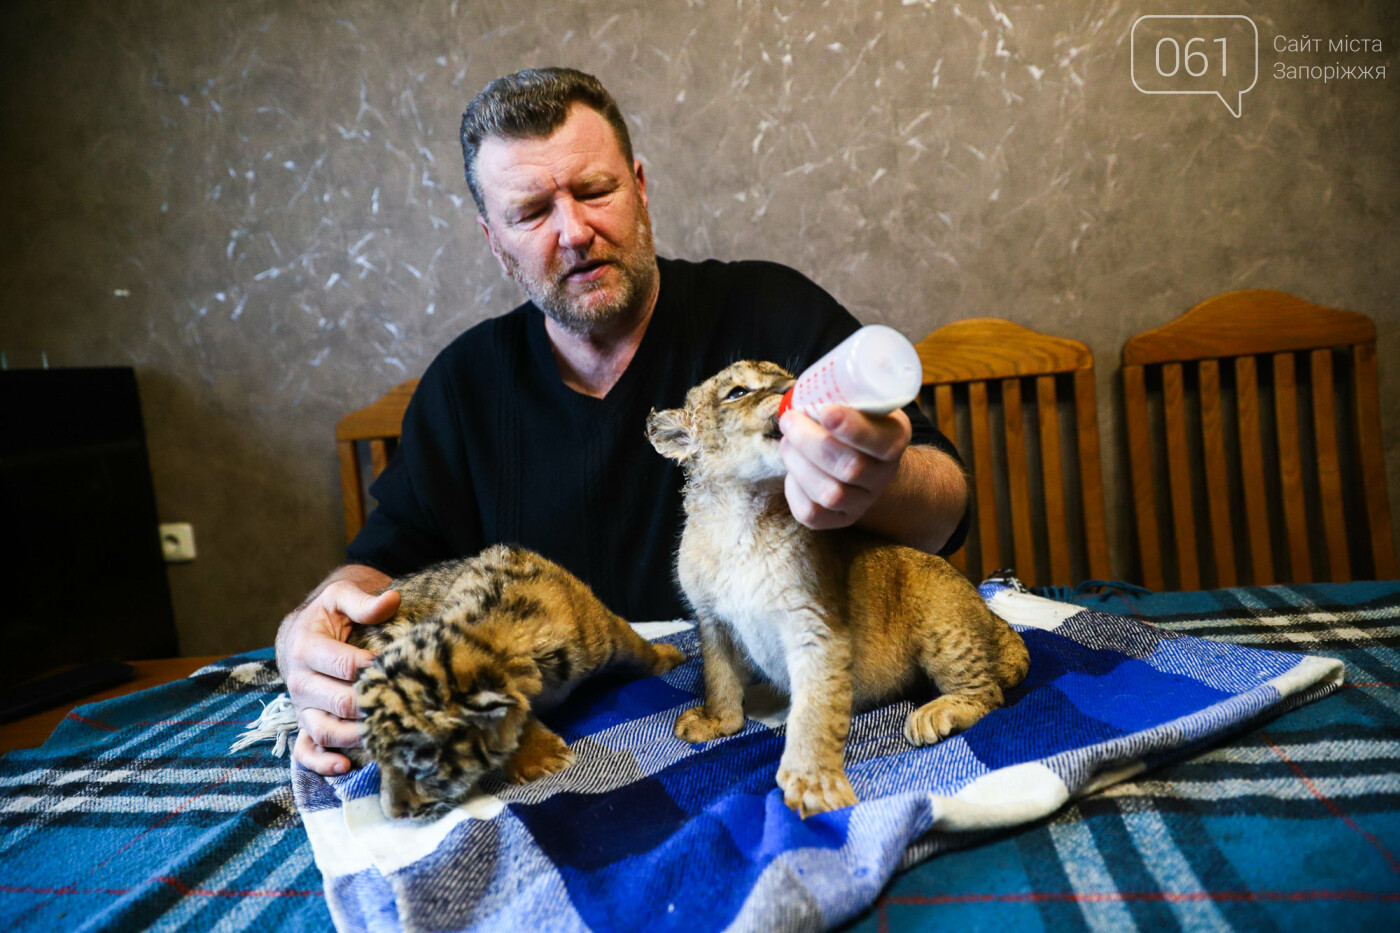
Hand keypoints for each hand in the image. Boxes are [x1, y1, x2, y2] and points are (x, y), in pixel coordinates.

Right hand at [274, 571, 397, 774]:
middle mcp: (299, 681)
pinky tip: (347, 765)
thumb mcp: (340, 597)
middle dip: (374, 705)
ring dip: (357, 736)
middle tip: (406, 703)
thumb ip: (363, 601)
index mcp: (306, 647)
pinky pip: (306, 752)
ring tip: (388, 733)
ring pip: (326, 730)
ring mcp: (301, 707)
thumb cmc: (327, 614)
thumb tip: (392, 601)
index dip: (377, 668)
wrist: (302, 632)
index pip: (346, 665)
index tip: (403, 666)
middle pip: (340, 702)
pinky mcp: (304, 724)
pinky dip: (323, 763)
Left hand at [778, 406, 911, 530]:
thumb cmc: (855, 423)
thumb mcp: (864, 403)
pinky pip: (813, 514)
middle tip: (789, 419)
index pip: (882, 442)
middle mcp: (883, 476)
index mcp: (894, 441)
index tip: (826, 410)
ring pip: (830, 494)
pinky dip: (794, 488)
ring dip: (799, 463)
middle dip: (811, 442)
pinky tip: (793, 468)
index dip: (853, 429)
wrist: (867, 462)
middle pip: (850, 468)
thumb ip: (848, 394)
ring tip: (787, 441)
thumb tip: (811, 385)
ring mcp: (862, 502)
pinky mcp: (839, 520)